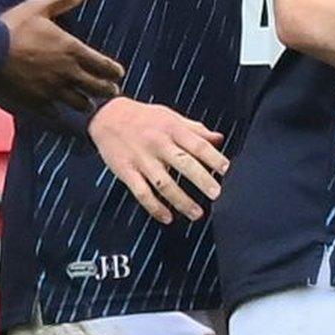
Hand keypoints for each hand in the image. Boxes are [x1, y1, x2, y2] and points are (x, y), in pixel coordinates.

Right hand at [0, 0, 124, 109]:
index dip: (114, 71)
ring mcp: (51, 90)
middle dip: (107, 90)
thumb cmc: (12, 26)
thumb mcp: (40, 7)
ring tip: (89, 104)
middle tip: (113, 92)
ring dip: (86, 104)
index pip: (104, 66)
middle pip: (97, 88)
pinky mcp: (34, 102)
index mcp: (72, 50)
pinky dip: (60, 114)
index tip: (119, 74)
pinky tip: (60, 113)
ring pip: (79, 104)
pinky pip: (54, 113)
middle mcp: (66, 73)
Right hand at [88, 98, 229, 224]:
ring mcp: (142, 159)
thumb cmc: (144, 117)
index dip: (214, 158)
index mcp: (172, 129)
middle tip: (217, 195)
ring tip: (197, 213)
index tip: (227, 170)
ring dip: (182, 201)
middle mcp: (158, 144)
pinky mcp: (126, 172)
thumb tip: (219, 139)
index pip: (198, 145)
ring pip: (164, 183)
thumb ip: (195, 130)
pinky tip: (167, 218)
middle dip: (202, 180)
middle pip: (184, 164)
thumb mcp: (171, 117)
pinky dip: (154, 207)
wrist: (107, 116)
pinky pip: (142, 193)